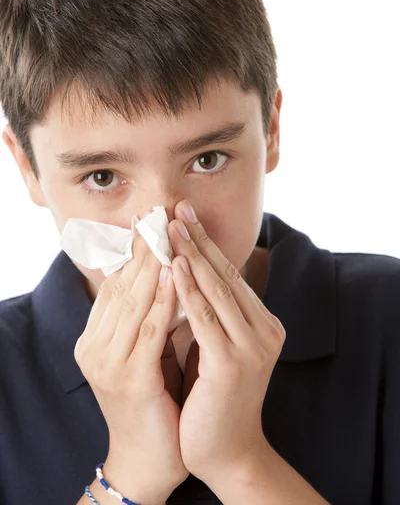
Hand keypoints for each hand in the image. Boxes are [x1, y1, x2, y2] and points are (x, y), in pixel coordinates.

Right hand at [74, 232, 188, 503]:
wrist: (149, 459)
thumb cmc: (154, 400)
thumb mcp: (147, 351)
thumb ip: (150, 316)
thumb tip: (166, 273)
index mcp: (96, 337)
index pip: (116, 283)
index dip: (135, 250)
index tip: (152, 219)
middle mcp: (95, 345)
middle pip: (121, 284)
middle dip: (143, 246)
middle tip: (159, 211)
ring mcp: (108, 362)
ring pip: (133, 300)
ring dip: (153, 262)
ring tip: (168, 230)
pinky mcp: (128, 378)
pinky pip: (148, 328)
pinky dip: (163, 298)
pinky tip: (177, 272)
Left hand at [167, 200, 285, 484]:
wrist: (226, 452)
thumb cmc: (213, 397)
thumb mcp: (214, 346)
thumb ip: (207, 313)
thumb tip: (181, 273)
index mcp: (262, 324)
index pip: (231, 275)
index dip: (206, 244)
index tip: (184, 217)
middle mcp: (265, 330)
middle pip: (226, 274)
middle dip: (198, 239)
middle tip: (177, 208)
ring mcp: (252, 346)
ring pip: (217, 289)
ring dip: (192, 254)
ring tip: (172, 226)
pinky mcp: (233, 364)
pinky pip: (206, 317)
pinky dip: (189, 289)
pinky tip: (175, 265)